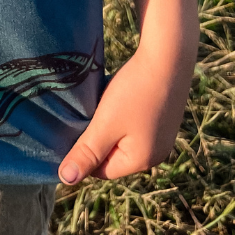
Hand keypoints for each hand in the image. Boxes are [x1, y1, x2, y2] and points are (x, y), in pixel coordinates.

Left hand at [58, 43, 193, 184]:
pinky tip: (120, 96)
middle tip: (87, 114)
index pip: (102, 170)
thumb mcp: (105, 124)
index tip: (73, 128)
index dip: (84, 151)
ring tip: (103, 104)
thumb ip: (86, 153)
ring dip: (109, 124)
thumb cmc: (134, 91)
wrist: (168, 55)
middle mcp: (157, 154)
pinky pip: (135, 125)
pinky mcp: (164, 118)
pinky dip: (123, 115)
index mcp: (142, 161)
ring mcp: (163, 136)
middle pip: (114, 155)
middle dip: (98, 137)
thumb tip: (66, 179)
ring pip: (124, 138)